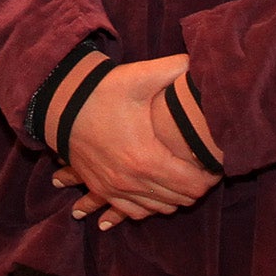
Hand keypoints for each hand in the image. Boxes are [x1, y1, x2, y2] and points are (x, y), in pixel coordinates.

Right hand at [48, 54, 217, 228]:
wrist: (60, 105)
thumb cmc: (103, 91)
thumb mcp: (140, 77)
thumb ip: (176, 69)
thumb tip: (205, 62)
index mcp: (146, 159)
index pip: (193, 186)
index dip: (210, 177)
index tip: (215, 162)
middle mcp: (131, 181)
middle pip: (179, 200)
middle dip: (196, 186)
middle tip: (203, 166)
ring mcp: (114, 189)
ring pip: (158, 209)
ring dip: (175, 196)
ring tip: (184, 175)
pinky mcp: (102, 189)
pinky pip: (134, 213)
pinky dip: (150, 205)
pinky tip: (158, 191)